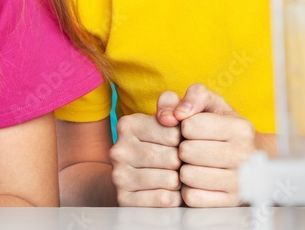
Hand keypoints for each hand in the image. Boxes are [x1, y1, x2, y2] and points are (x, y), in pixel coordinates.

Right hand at [109, 91, 182, 206]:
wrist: (135, 178)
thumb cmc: (161, 146)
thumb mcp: (166, 120)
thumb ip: (173, 104)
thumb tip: (176, 115)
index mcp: (127, 124)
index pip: (173, 133)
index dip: (185, 142)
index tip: (180, 145)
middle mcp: (118, 149)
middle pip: (173, 158)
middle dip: (183, 163)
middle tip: (178, 165)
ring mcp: (119, 176)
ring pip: (170, 180)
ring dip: (180, 182)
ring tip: (175, 178)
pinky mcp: (125, 200)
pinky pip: (165, 200)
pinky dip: (174, 199)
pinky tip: (169, 193)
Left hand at [172, 84, 255, 206]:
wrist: (250, 160)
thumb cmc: (222, 127)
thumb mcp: (211, 104)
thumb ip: (190, 97)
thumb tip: (169, 116)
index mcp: (240, 128)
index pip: (190, 126)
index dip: (184, 126)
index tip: (193, 129)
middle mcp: (244, 156)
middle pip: (186, 151)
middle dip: (183, 147)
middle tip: (192, 148)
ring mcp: (239, 183)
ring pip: (187, 176)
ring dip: (184, 169)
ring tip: (194, 163)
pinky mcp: (229, 203)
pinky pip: (192, 197)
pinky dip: (188, 189)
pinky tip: (198, 181)